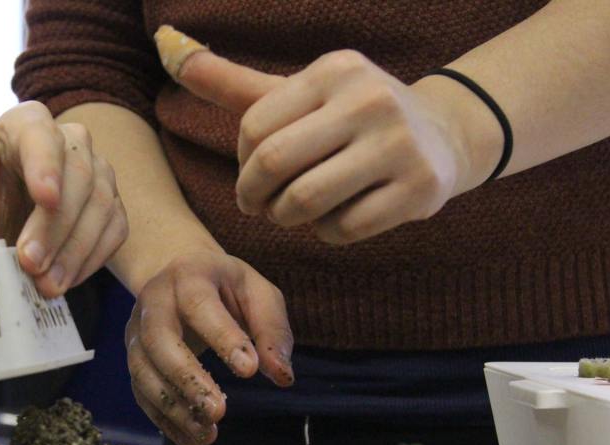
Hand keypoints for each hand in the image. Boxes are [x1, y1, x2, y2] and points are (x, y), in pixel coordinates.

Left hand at [0, 102, 127, 296]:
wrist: (5, 238)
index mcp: (22, 127)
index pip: (39, 131)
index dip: (45, 162)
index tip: (44, 198)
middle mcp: (69, 140)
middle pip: (76, 174)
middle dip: (55, 225)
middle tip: (31, 265)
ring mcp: (97, 172)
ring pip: (100, 202)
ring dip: (74, 249)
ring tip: (46, 285)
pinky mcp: (113, 206)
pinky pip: (114, 230)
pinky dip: (91, 259)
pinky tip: (65, 282)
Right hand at [125, 250, 293, 444]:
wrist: (178, 271)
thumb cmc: (226, 286)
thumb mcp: (258, 294)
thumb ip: (272, 330)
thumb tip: (281, 376)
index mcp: (189, 277)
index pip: (199, 305)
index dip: (221, 337)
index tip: (248, 370)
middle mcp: (154, 302)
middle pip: (158, 339)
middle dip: (186, 378)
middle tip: (218, 411)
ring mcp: (137, 331)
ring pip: (143, 370)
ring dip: (173, 407)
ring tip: (207, 434)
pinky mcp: (134, 357)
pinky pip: (141, 392)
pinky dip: (164, 420)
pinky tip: (192, 439)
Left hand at [163, 33, 500, 243]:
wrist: (442, 136)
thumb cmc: (348, 118)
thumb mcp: (297, 94)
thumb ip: (233, 83)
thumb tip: (166, 45)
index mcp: (333, 71)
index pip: (254, 128)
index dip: (241, 165)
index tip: (251, 177)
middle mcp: (369, 99)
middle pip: (275, 164)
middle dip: (254, 197)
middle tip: (258, 207)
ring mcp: (399, 144)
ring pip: (306, 202)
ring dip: (287, 218)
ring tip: (293, 212)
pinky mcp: (419, 188)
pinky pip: (343, 229)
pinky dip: (326, 234)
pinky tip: (335, 218)